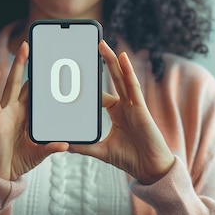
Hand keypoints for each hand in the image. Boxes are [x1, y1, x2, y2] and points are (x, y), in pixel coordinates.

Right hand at [0, 41, 68, 180]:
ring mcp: (5, 112)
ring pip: (11, 84)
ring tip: (24, 49)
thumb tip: (66, 144)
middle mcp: (16, 109)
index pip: (38, 92)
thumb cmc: (20, 160)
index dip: (45, 79)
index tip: (55, 64)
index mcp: (28, 115)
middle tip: (38, 45)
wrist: (2, 173)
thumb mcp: (40, 152)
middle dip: (31, 65)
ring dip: (17, 66)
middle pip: (25, 81)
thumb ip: (52, 147)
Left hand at [68, 40, 175, 184]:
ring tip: (103, 45)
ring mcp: (134, 105)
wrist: (150, 169)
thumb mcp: (101, 151)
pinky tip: (123, 57)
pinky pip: (133, 86)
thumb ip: (84, 147)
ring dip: (113, 61)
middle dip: (104, 63)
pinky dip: (128, 71)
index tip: (74, 79)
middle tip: (92, 47)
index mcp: (118, 113)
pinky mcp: (141, 108)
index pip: (101, 96)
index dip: (90, 87)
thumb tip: (64, 144)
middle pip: (113, 79)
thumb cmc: (131, 159)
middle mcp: (126, 106)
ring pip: (122, 78)